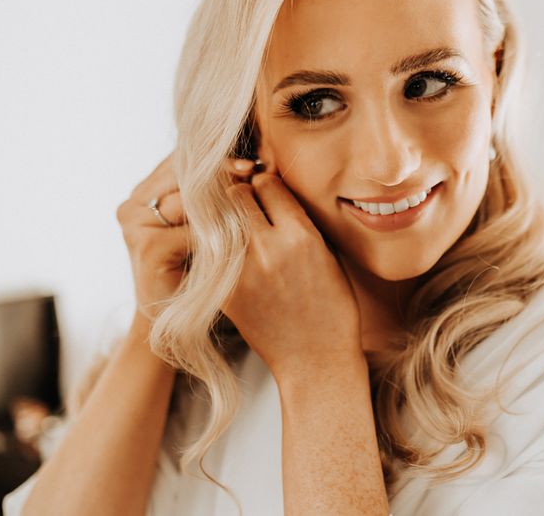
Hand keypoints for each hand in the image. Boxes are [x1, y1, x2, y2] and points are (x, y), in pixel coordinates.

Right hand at [116, 151, 256, 330]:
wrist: (177, 324)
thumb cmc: (199, 270)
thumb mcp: (205, 223)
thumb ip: (212, 192)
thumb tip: (254, 162)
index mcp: (143, 193)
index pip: (181, 161)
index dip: (217, 159)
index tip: (252, 161)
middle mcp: (132, 205)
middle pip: (183, 174)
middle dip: (223, 172)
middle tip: (254, 170)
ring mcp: (135, 226)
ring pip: (190, 199)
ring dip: (225, 200)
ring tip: (254, 199)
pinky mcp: (148, 248)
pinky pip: (195, 229)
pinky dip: (220, 232)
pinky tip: (242, 235)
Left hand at [221, 172, 362, 381]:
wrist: (315, 359)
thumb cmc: (331, 307)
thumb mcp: (328, 254)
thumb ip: (300, 221)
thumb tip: (273, 192)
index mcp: (301, 235)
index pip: (267, 183)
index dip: (266, 184)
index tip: (265, 191)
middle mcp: (268, 248)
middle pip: (236, 195)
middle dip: (241, 196)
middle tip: (246, 206)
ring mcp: (241, 271)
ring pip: (217, 222)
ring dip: (225, 221)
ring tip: (234, 229)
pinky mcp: (224, 292)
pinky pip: (211, 254)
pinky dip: (218, 249)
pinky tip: (230, 256)